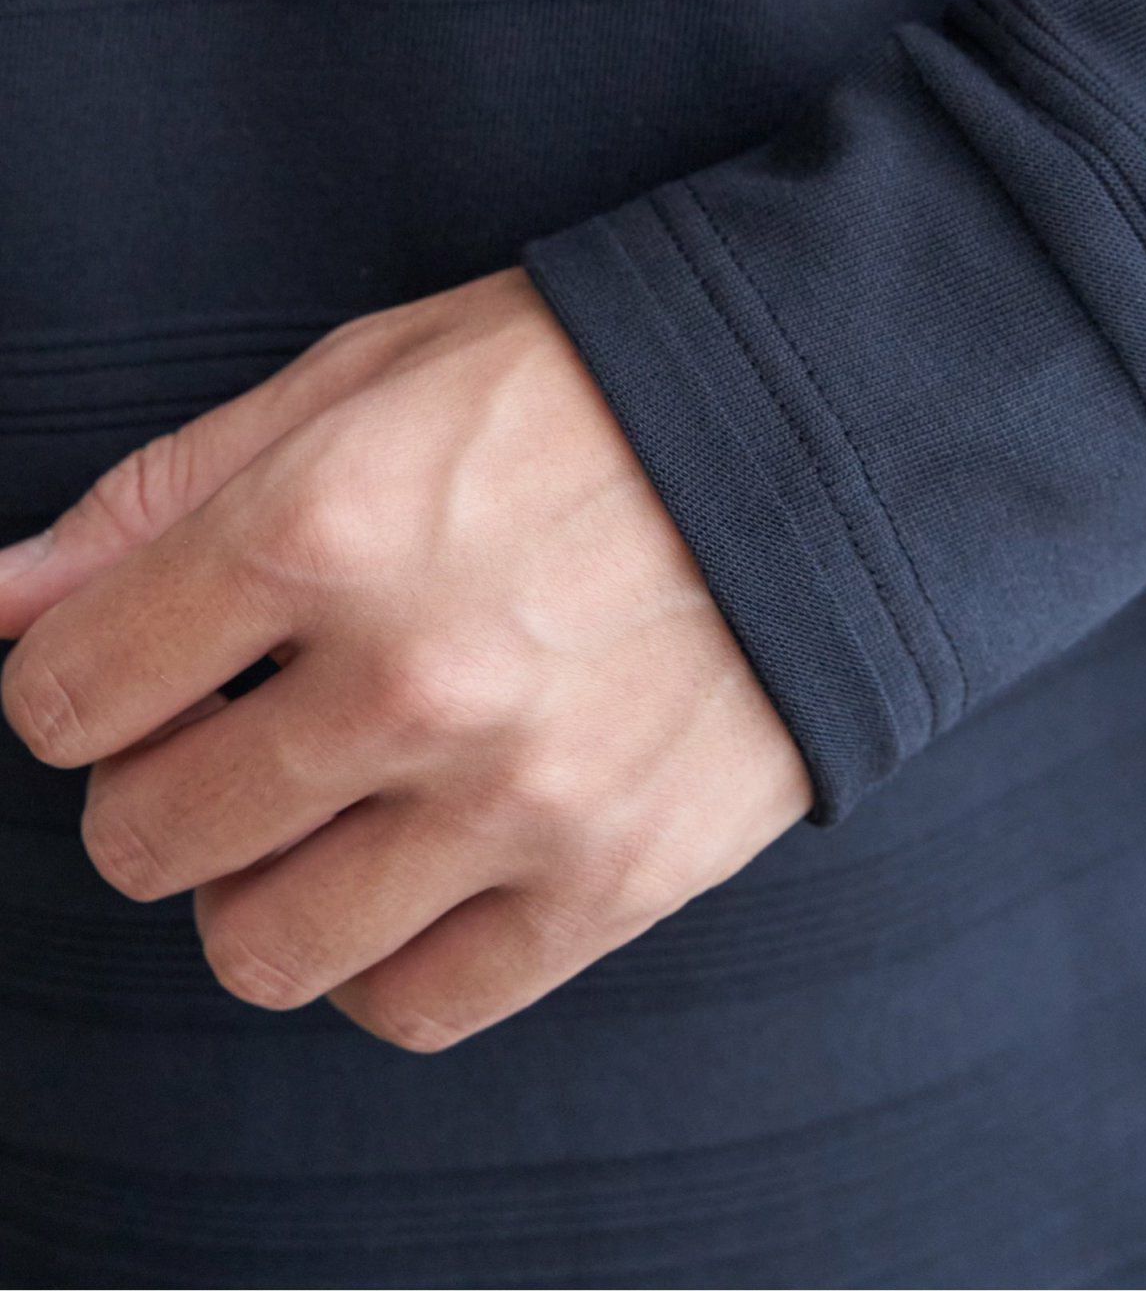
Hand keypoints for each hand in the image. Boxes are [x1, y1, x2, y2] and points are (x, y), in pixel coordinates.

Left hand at [0, 271, 812, 1049]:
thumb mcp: (369, 375)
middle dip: (155, 785)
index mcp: (322, 526)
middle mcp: (406, 680)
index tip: (133, 668)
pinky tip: (420, 862)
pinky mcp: (612, 882)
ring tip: (331, 804)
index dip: (72, 683)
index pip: (66, 695)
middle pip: (144, 837)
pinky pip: (414, 1005)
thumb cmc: (590, 385)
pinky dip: (382, 953)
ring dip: (258, 884)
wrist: (833, 430)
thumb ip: (166, 491)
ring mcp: (515, 798)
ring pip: (261, 948)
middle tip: (238, 726)